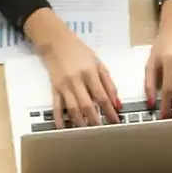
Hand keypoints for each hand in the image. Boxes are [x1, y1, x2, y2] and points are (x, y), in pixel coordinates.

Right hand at [24, 9, 118, 127]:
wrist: (55, 41)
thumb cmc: (80, 52)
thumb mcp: (98, 63)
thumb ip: (108, 83)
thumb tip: (117, 103)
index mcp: (90, 72)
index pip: (102, 96)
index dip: (110, 111)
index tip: (116, 122)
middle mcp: (77, 80)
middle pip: (87, 104)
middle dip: (95, 120)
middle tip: (102, 131)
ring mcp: (64, 85)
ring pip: (72, 108)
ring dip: (80, 121)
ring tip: (86, 131)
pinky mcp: (54, 87)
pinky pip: (56, 105)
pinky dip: (58, 118)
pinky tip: (62, 128)